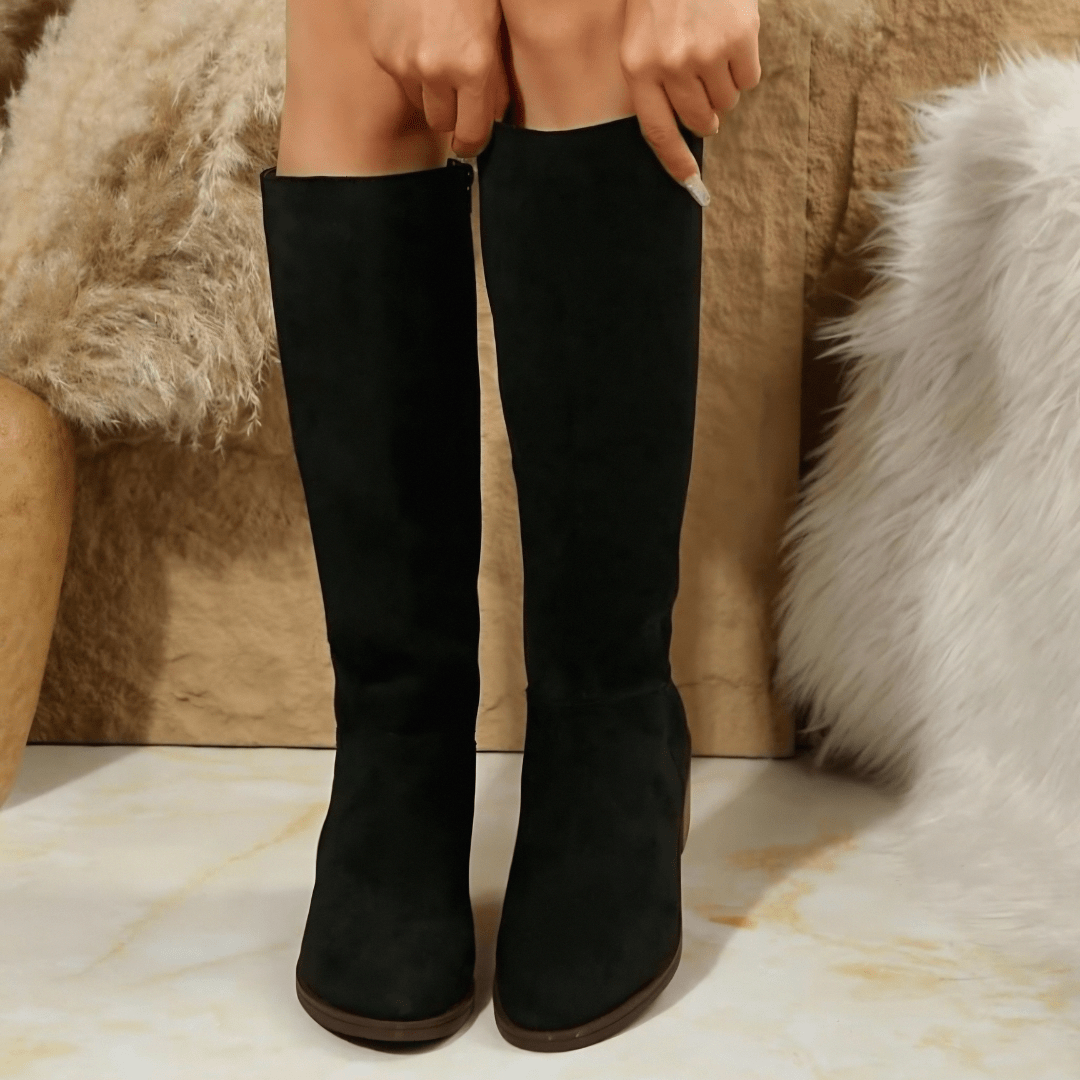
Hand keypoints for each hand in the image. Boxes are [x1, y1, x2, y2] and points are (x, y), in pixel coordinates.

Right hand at [365, 0, 509, 156]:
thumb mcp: (494, 31)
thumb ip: (495, 79)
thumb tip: (493, 117)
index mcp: (474, 67)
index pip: (471, 135)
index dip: (472, 142)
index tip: (471, 142)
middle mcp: (437, 70)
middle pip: (442, 124)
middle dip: (451, 112)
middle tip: (458, 90)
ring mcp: (405, 63)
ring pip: (419, 103)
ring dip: (429, 91)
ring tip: (438, 56)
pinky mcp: (383, 53)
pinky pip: (400, 81)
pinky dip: (409, 70)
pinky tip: (418, 42)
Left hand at [620, 0, 760, 202]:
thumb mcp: (639, 40)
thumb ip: (653, 84)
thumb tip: (684, 134)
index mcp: (639, 69)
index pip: (659, 132)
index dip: (677, 163)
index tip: (691, 184)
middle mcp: (671, 65)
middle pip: (700, 121)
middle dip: (706, 112)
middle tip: (703, 84)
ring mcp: (706, 52)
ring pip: (726, 102)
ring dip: (724, 85)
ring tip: (713, 51)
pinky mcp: (738, 37)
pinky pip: (749, 80)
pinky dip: (744, 67)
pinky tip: (731, 41)